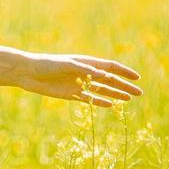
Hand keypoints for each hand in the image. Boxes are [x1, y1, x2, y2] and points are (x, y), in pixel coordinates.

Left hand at [16, 53, 142, 106]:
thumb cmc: (47, 64)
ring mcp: (79, 84)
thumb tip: (104, 75)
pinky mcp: (71, 94)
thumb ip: (85, 69)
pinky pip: (89, 99)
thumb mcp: (67, 65)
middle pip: (110, 80)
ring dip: (116, 94)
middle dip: (125, 86)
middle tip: (139, 93)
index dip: (124, 72)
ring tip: (129, 100)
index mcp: (87, 62)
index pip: (110, 67)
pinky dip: (100, 102)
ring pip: (102, 90)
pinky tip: (111, 106)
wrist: (29, 73)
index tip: (137, 78)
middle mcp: (86, 73)